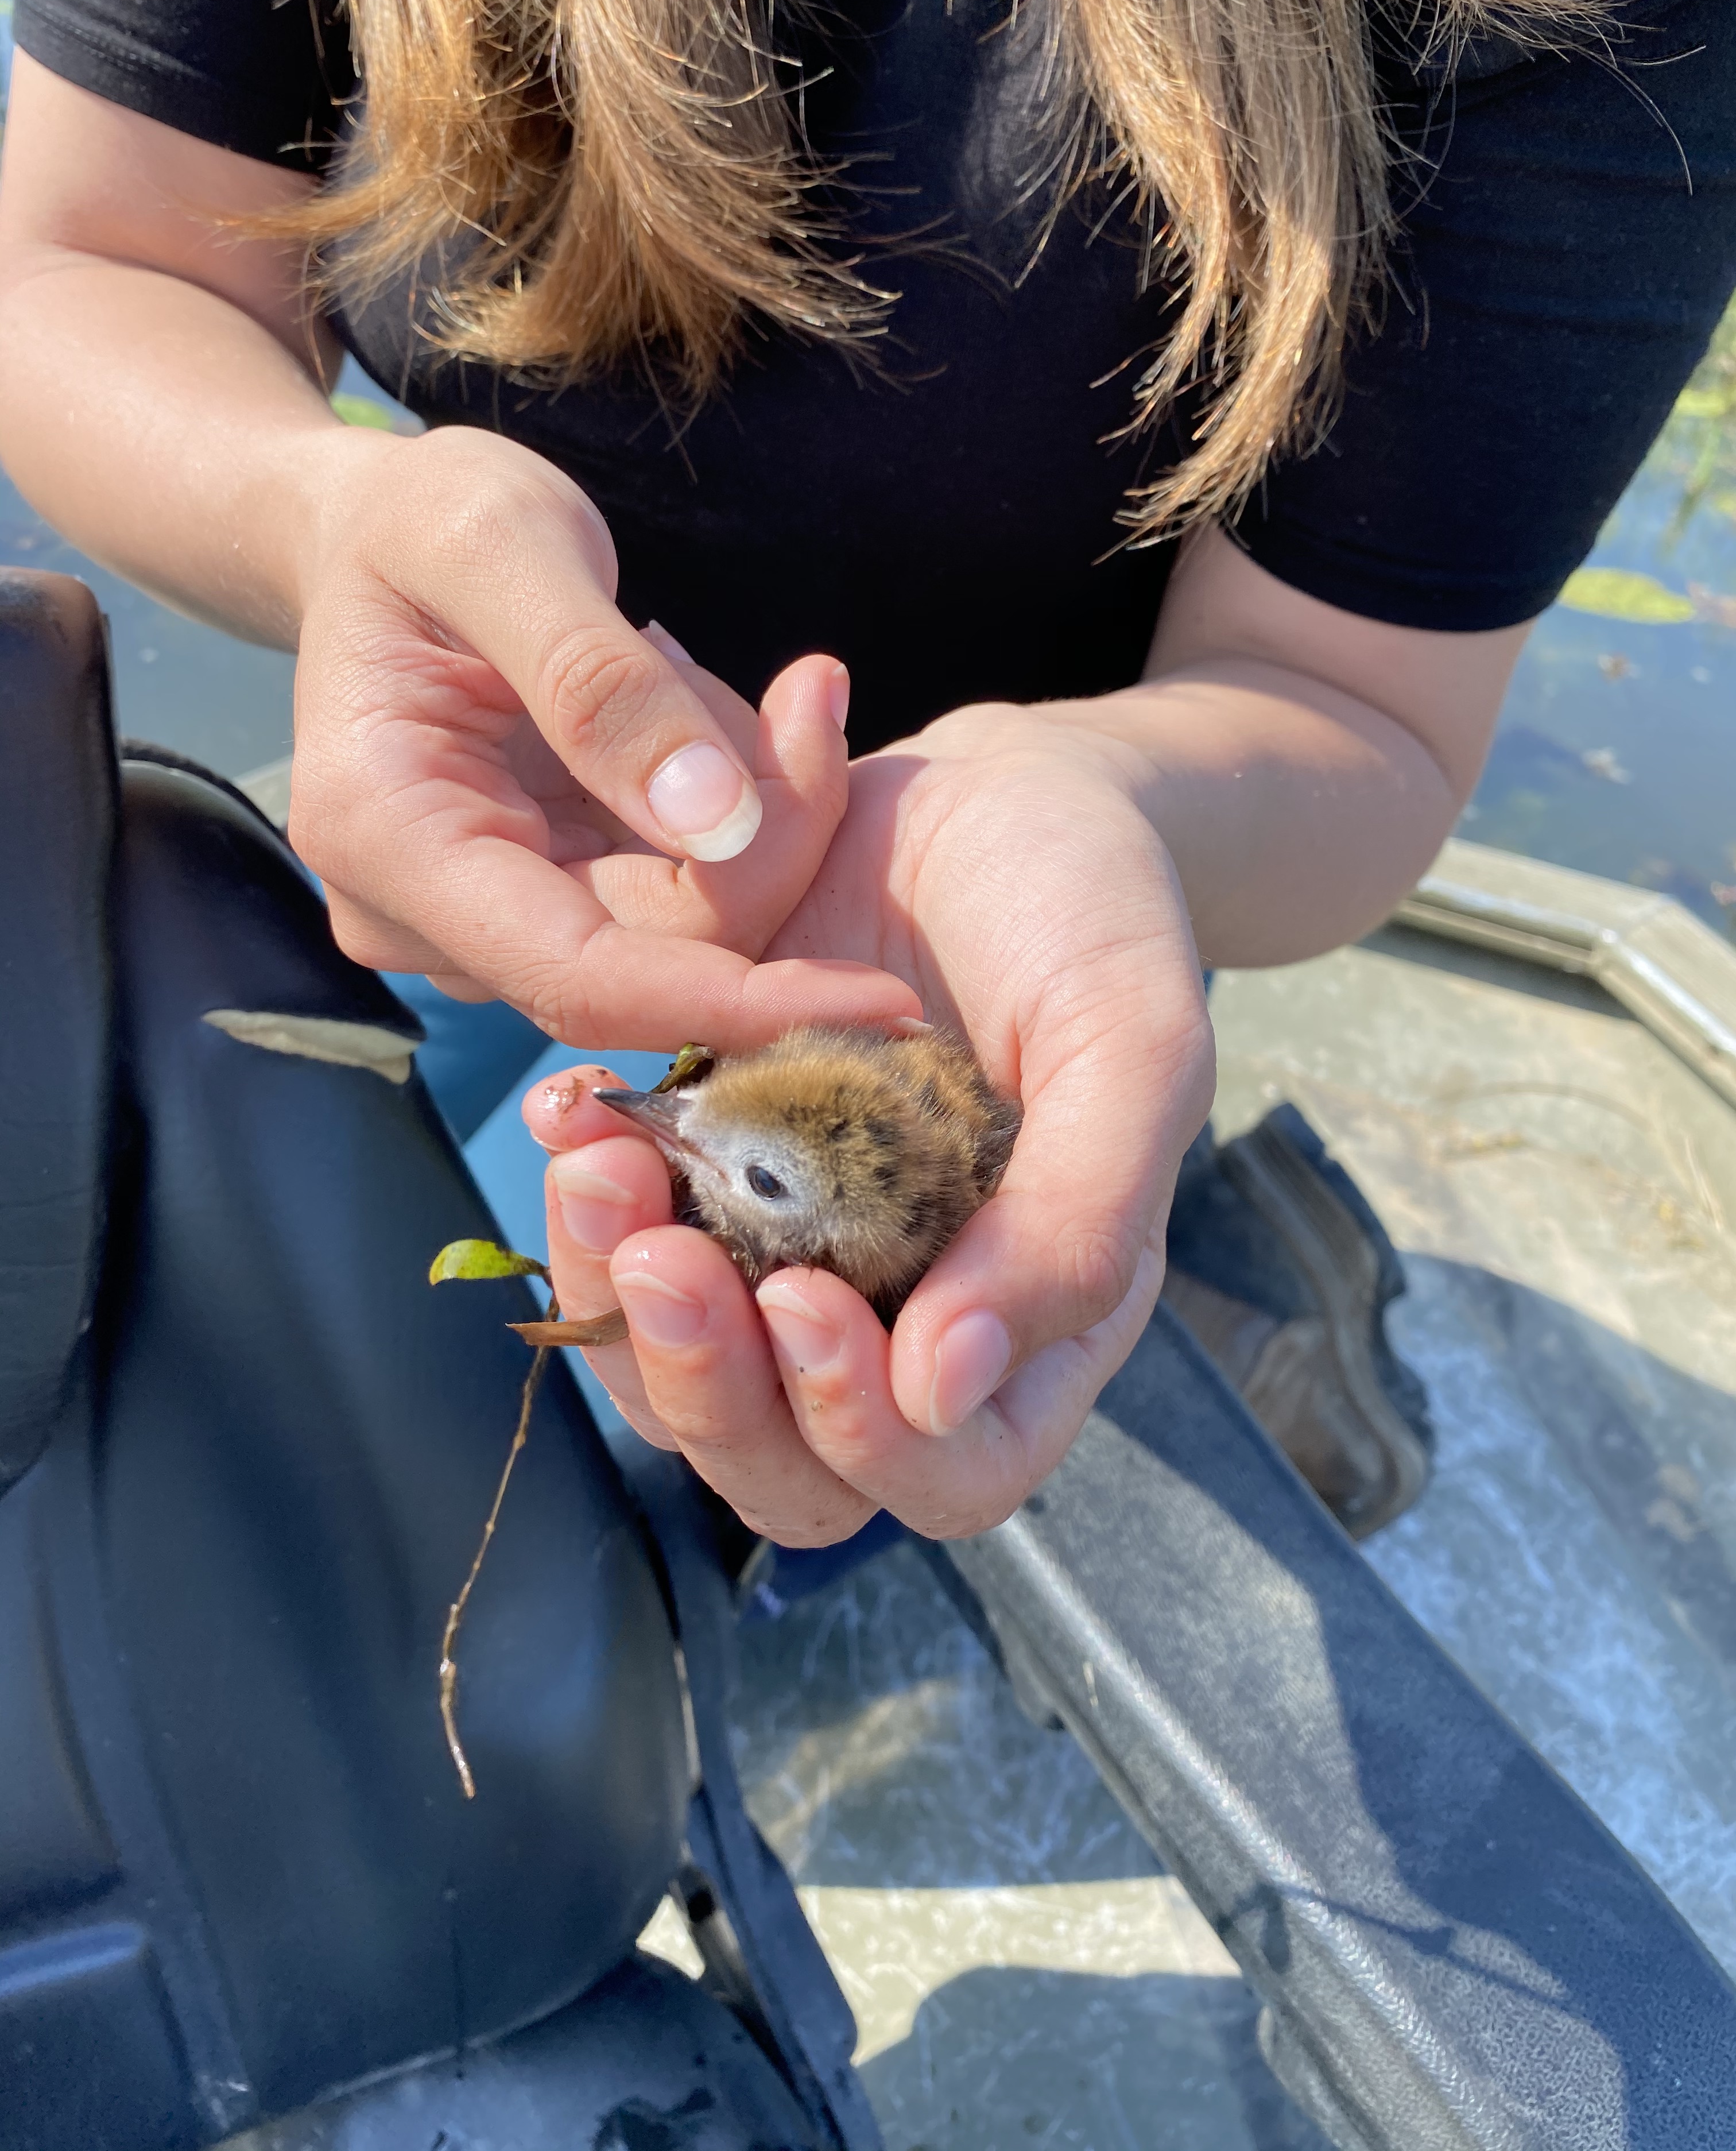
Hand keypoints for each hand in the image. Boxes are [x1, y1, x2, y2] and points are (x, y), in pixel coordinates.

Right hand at [288, 424, 915, 1047]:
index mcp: (385, 840)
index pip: (579, 978)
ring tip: (737, 687)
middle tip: (814, 697)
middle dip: (769, 846)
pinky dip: (728, 816)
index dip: (735, 1001)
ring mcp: (480, 920)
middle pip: (654, 956)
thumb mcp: (504, 544)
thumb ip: (599, 681)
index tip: (883, 997)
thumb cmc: (424, 516)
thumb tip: (713, 823)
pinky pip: (676, 894)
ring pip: (682, 933)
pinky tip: (706, 716)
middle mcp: (421, 913)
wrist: (378, 531)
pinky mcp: (538, 900)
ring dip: (754, 822)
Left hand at [527, 704, 1214, 1542]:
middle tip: (658, 1248)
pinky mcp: (712, 1174)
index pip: (945, 1471)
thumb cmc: (1093, 911)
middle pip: (787, 1459)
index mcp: (1029, 1313)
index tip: (804, 1302)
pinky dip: (583, 1199)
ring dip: (619, 1299)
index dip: (862, 1430)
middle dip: (707, 1382)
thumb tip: (947, 1388)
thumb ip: (1077, 1226)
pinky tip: (573, 1111)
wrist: (994, 795)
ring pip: (679, 1371)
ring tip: (594, 1164)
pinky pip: (625, 1240)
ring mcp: (795, 1249)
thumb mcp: (1131, 1044)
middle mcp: (904, 1309)